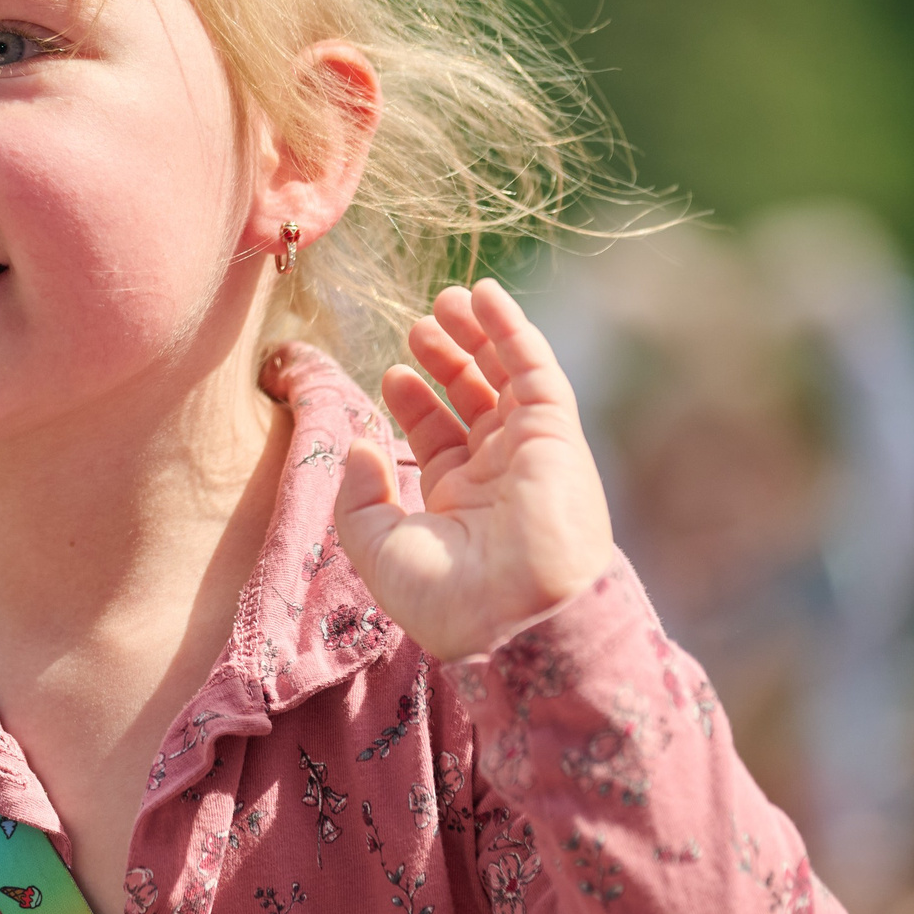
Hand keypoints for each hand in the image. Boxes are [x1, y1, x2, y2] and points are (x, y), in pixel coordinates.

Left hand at [332, 279, 615, 662]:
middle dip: (448, 358)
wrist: (514, 617)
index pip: (442, 439)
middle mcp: (499, 475)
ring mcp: (530, 452)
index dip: (417, 403)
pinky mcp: (555, 433)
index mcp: (462, 506)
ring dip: (478, 334)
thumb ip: (359, 497)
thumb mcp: (379, 549)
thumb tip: (358, 445)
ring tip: (448, 299)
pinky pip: (534, 369)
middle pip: (474, 400)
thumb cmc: (447, 600)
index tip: (393, 372)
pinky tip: (486, 296)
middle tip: (420, 324)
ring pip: (505, 377)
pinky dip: (511, 329)